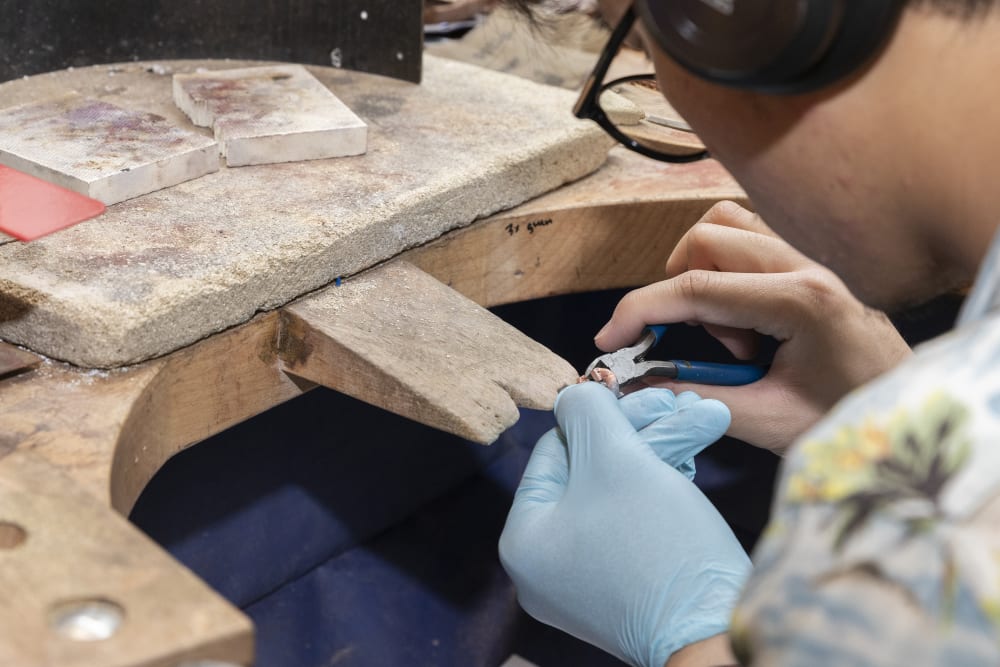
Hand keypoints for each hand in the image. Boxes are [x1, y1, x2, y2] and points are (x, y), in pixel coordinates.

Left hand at [499, 382, 749, 666]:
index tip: (646, 395)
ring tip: (705, 418)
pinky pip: (636, 522)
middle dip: (644, 432)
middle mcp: (548, 565)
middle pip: (592, 470)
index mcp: (525, 538)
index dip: (602, 415)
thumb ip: (587, 412)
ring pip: (621, 492)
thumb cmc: (656, 544)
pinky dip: (664, 487)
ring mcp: (587, 581)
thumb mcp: (615, 459)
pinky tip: (694, 455)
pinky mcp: (629, 589)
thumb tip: (575, 392)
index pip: (556, 450)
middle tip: (685, 404)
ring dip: (663, 450)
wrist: (716, 633)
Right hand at [595, 201, 911, 453]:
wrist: (908, 414)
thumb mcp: (766, 420)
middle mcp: (806, 265)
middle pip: (705, 240)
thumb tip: (635, 389)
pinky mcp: (809, 264)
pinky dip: (726, 272)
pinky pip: (748, 240)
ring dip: (704, 274)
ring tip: (731, 335)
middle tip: (704, 349)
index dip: (640, 311)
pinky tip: (746, 322)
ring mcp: (810, 258)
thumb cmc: (850, 419)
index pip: (695, 288)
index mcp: (799, 301)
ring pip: (725, 227)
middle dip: (678, 292)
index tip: (610, 340)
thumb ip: (694, 399)